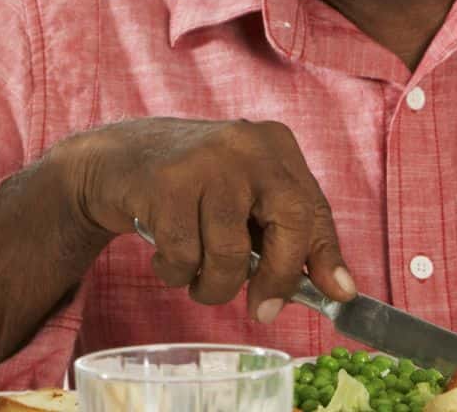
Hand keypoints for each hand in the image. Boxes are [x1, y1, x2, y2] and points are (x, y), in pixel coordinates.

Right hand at [57, 117, 353, 319]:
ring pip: (230, 253)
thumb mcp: (245, 199)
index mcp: (275, 145)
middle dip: (277, 278)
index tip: (336, 296)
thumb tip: (341, 291)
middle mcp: (246, 145)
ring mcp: (206, 160)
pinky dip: (175, 272)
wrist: (116, 159)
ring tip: (196, 277)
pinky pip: (183, 256)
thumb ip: (287, 235)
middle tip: (262, 311)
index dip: (326, 258)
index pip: (314, 209)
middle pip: (288, 224)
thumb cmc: (191, 188)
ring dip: (213, 285)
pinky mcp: (166, 182)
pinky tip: (165, 255)